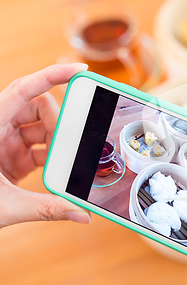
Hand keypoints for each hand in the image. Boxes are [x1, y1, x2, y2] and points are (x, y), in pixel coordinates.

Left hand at [0, 64, 92, 227]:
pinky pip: (40, 147)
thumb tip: (82, 214)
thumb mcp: (3, 205)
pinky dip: (53, 157)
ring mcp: (4, 141)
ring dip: (58, 143)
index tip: (80, 70)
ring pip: (42, 127)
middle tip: (68, 145)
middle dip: (59, 123)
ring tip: (63, 162)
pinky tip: (57, 171)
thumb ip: (45, 208)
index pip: (23, 89)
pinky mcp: (11, 156)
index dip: (52, 75)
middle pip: (39, 107)